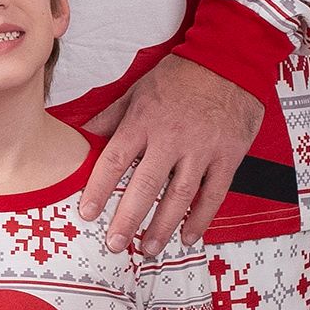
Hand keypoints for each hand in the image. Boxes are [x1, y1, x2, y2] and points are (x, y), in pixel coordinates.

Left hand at [79, 55, 260, 254]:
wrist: (229, 61)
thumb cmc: (179, 76)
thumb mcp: (137, 91)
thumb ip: (110, 118)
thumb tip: (80, 136)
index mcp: (143, 121)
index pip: (115, 160)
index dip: (98, 189)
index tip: (86, 213)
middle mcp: (171, 138)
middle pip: (145, 185)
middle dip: (128, 218)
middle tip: (115, 244)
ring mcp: (202, 149)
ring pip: (179, 196)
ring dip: (163, 226)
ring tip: (149, 248)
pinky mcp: (228, 156)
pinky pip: (213, 194)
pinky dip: (200, 218)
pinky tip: (187, 236)